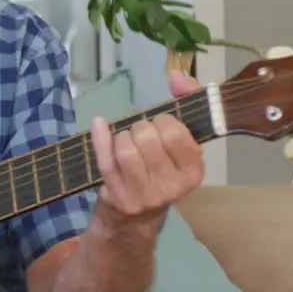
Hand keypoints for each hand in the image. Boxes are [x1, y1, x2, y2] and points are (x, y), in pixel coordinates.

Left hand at [88, 70, 205, 233]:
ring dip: (122, 136)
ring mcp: (143, 195)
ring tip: (126, 141)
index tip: (161, 124)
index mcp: (193, 172)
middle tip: (141, 134)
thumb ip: (186, 101)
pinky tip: (99, 125)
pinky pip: (105, 161)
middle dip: (141, 127)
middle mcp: (172, 187)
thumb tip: (177, 76)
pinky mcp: (117, 196)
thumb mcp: (180, 141)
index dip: (164, 121)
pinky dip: (100, 138)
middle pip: (148, 139)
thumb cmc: (161, 168)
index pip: (176, 134)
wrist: (136, 215)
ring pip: (126, 150)